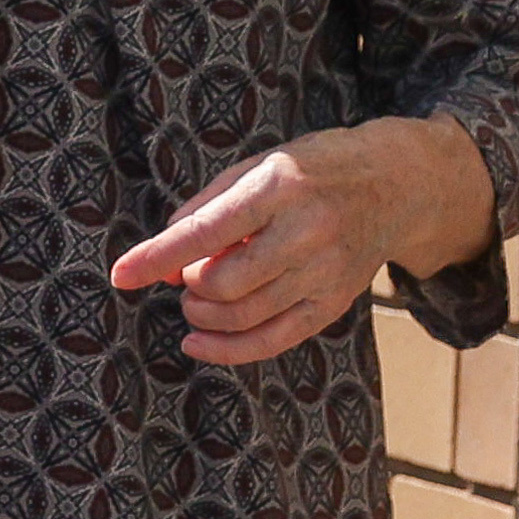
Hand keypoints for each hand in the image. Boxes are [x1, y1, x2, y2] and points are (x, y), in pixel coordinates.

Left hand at [116, 117, 492, 367]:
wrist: (398, 183)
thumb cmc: (312, 171)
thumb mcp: (255, 168)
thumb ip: (202, 212)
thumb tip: (157, 263)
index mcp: (280, 187)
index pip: (206, 232)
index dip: (157, 256)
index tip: (120, 275)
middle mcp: (308, 232)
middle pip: (223, 283)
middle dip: (189, 284)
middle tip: (186, 273)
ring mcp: (327, 271)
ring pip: (244, 315)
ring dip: (202, 314)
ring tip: (197, 296)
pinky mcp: (337, 300)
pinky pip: (275, 340)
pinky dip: (228, 349)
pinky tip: (197, 341)